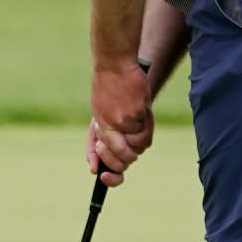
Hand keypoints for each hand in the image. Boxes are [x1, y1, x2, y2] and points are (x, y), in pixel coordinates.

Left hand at [87, 62, 152, 186]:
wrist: (115, 64)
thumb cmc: (108, 89)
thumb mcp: (98, 113)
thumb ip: (99, 138)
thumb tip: (94, 168)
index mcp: (99, 127)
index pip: (101, 158)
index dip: (107, 174)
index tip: (105, 177)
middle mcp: (108, 126)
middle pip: (124, 158)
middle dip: (129, 156)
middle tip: (131, 146)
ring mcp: (123, 120)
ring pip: (139, 145)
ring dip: (142, 135)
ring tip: (138, 120)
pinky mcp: (137, 112)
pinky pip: (146, 128)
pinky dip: (147, 121)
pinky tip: (142, 109)